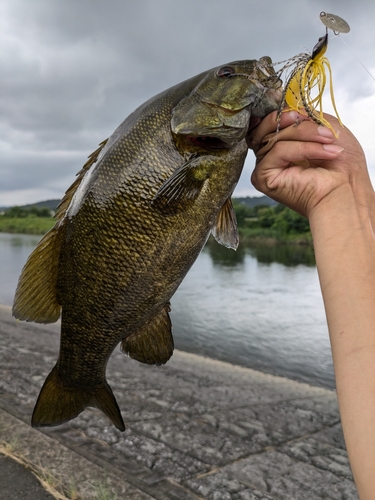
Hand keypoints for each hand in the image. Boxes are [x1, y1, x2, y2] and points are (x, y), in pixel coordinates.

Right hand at [248, 110, 368, 217]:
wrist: (347, 189)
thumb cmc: (340, 164)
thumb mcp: (323, 127)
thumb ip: (303, 116)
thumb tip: (287, 108)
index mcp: (280, 144)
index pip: (269, 121)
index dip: (282, 113)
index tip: (301, 112)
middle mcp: (269, 156)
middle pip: (270, 127)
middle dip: (297, 123)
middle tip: (320, 127)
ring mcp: (265, 166)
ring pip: (276, 138)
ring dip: (307, 136)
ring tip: (330, 142)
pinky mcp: (262, 177)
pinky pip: (277, 152)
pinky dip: (303, 149)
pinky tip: (324, 153)